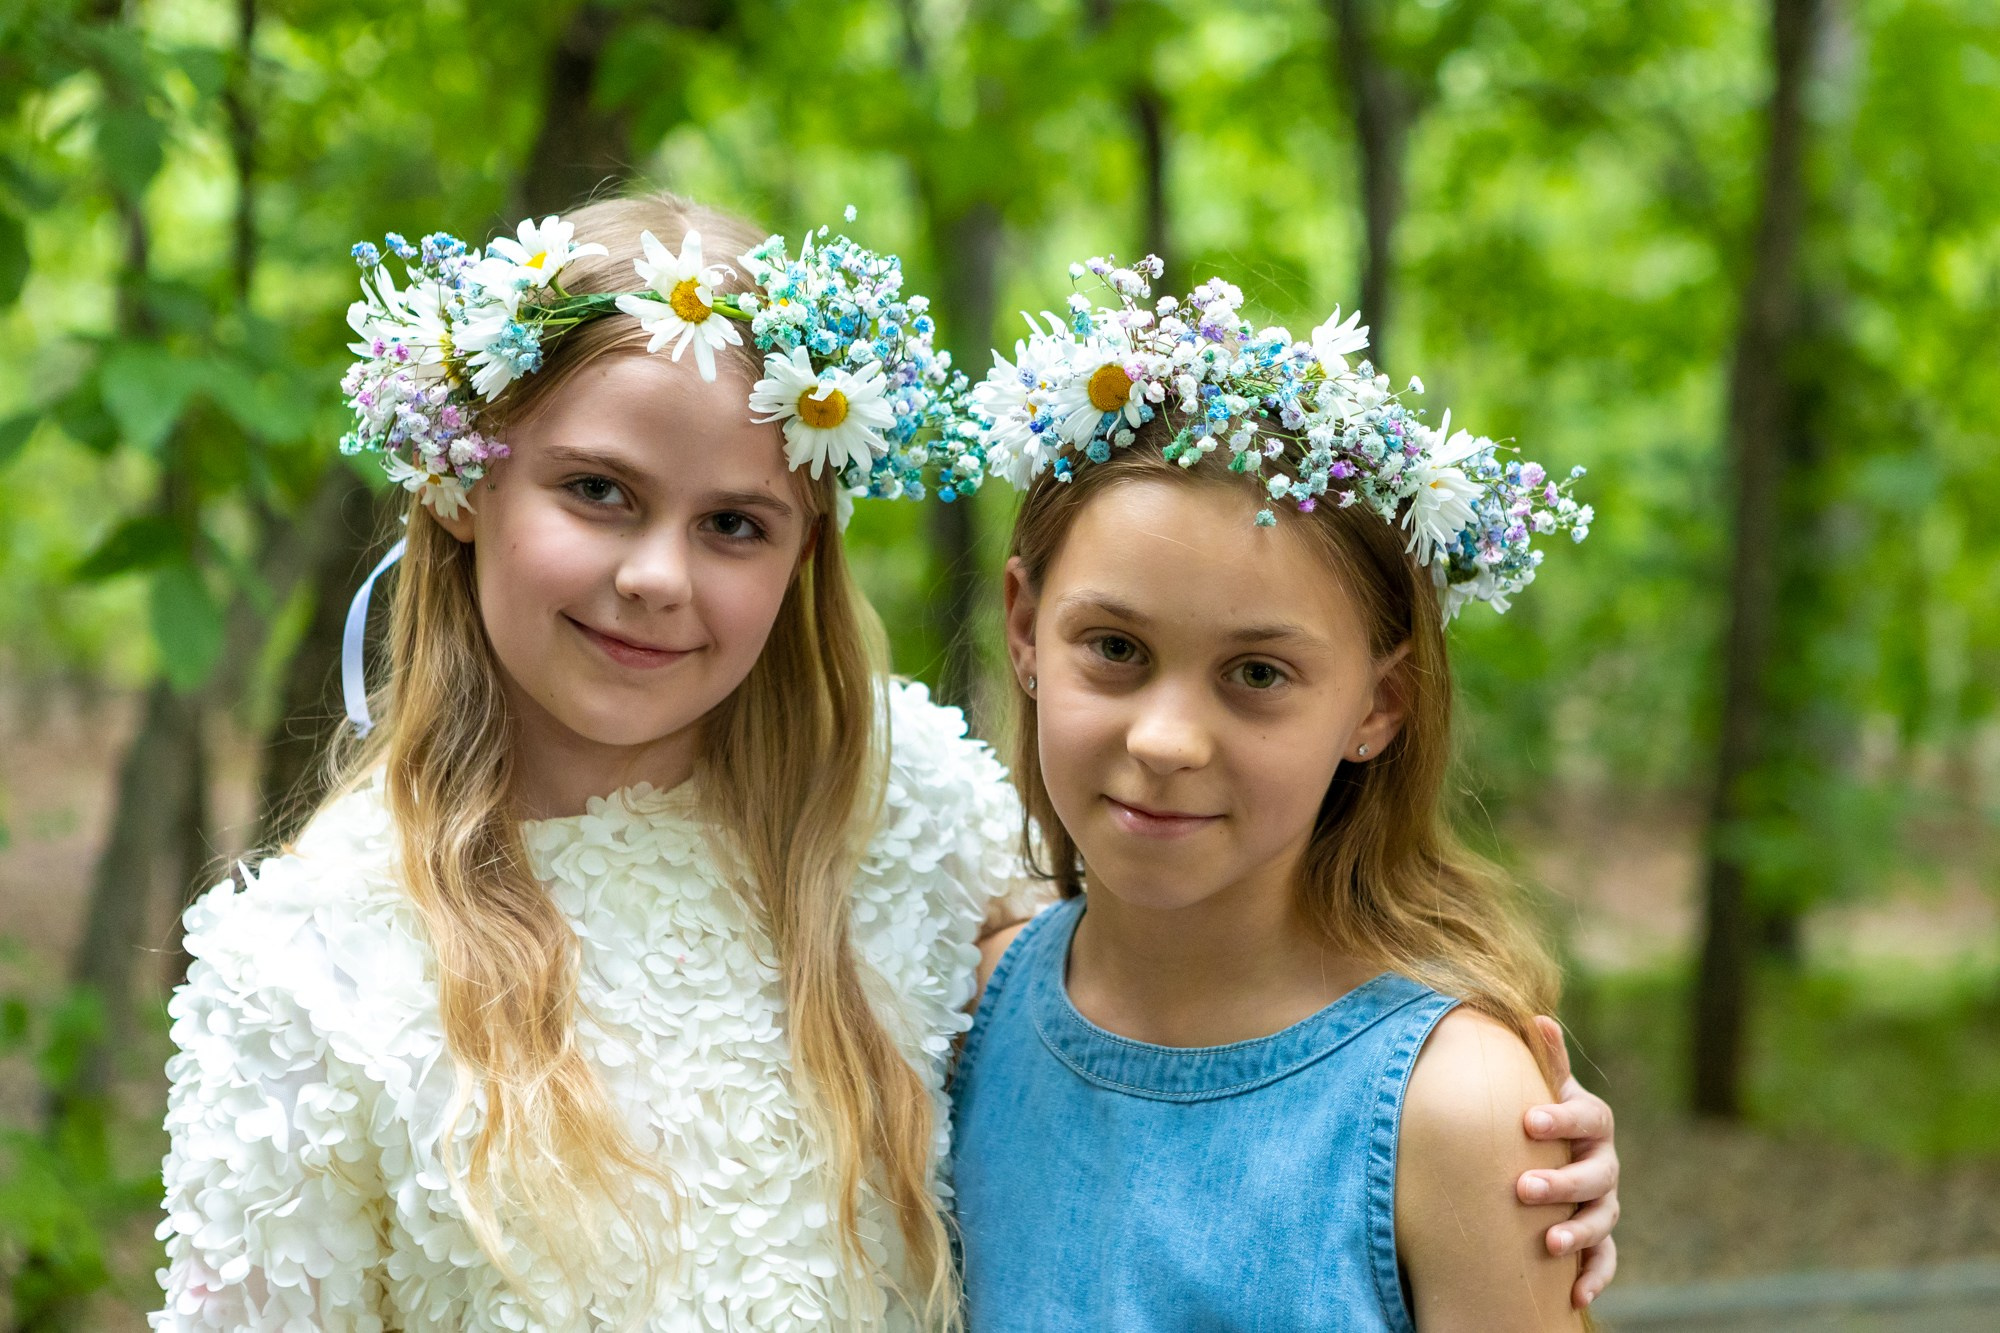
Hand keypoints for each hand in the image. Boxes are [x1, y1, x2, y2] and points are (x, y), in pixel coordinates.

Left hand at [1517, 1015, 1618, 1309]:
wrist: (1554, 1150)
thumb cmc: (1541, 1113)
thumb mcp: (1543, 1085)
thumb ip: (1544, 1059)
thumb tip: (1537, 1018)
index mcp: (1592, 1122)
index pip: (1588, 1118)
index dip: (1561, 1119)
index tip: (1528, 1120)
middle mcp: (1605, 1163)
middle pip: (1596, 1175)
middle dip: (1561, 1183)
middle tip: (1522, 1188)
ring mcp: (1605, 1201)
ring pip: (1602, 1219)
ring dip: (1577, 1233)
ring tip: (1547, 1244)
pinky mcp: (1599, 1237)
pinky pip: (1605, 1259)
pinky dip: (1594, 1276)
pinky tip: (1574, 1295)